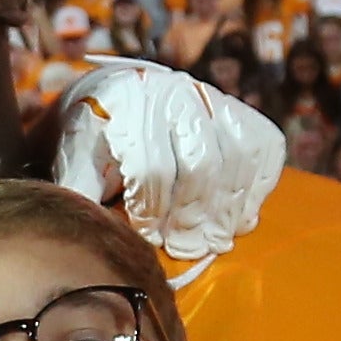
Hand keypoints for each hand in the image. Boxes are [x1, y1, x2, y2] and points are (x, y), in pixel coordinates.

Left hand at [45, 61, 286, 263]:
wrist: (120, 98)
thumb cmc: (96, 140)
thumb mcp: (76, 163)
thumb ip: (81, 194)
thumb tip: (91, 233)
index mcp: (128, 103)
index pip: (152, 166)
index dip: (152, 210)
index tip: (147, 234)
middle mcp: (174, 93)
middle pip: (200, 165)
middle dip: (192, 216)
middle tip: (182, 248)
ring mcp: (212, 98)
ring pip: (237, 159)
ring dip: (228, 209)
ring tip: (212, 241)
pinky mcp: (240, 111)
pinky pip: (264, 147)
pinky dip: (258, 186)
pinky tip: (239, 217)